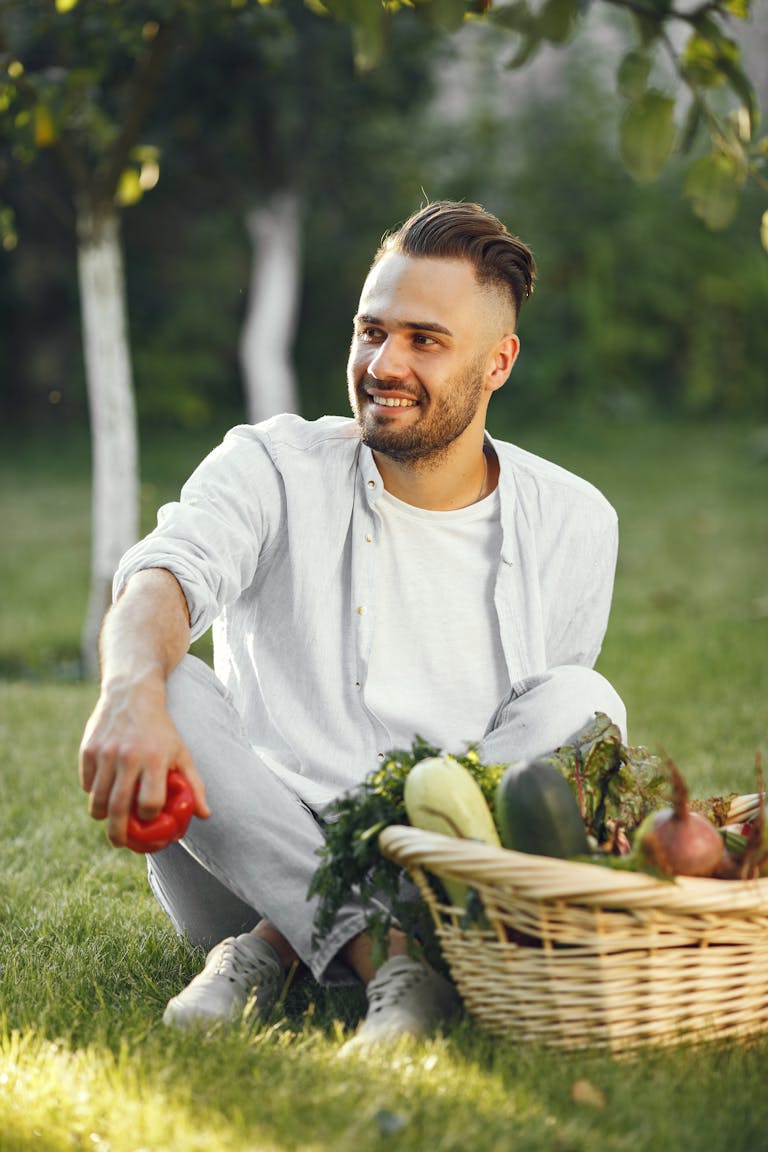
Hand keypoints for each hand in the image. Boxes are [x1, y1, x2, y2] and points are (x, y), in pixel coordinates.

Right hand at [78, 673, 209, 849]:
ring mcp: (106, 753)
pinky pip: (86, 783)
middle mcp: (129, 756)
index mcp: (155, 759)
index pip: (150, 802)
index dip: (150, 816)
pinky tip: (102, 790)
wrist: (133, 693)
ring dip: (102, 815)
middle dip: (118, 833)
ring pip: (97, 800)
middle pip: (119, 808)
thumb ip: (194, 784)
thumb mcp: (182, 752)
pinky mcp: (89, 749)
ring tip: (108, 819)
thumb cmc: (162, 729)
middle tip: (119, 843)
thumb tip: (205, 815)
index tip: (150, 818)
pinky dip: (92, 792)